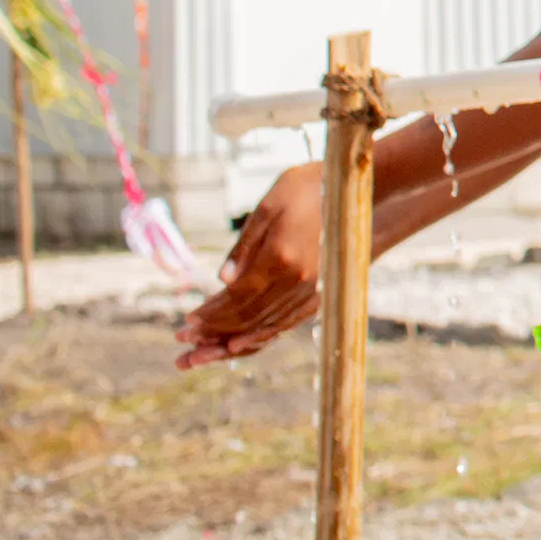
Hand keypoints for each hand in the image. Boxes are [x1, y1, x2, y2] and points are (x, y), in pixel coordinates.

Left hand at [175, 163, 324, 367]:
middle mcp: (300, 279)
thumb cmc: (305, 189)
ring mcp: (315, 288)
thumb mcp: (267, 207)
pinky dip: (265, 334)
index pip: (237, 297)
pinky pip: (289, 321)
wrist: (353, 190)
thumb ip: (244, 246)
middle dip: (215, 331)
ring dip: (235, 338)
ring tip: (207, 349)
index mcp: (281, 257)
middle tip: (187, 340)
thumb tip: (222, 280)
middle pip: (250, 316)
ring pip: (268, 323)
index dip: (211, 312)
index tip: (187, 322)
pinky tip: (244, 341)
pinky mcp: (323, 291)